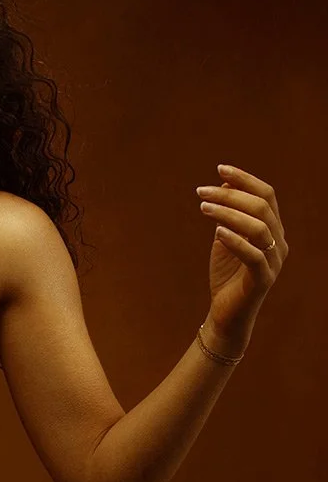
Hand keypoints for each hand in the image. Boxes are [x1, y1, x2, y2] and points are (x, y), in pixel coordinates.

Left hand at [196, 164, 287, 349]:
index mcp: (272, 229)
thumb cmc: (226, 275)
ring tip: (203, 207)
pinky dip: (236, 240)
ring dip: (229, 213)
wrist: (226, 313)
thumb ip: (226, 215)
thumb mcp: (224, 238)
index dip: (245, 179)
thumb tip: (222, 183)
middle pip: (262, 207)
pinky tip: (216, 231)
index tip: (220, 168)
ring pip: (259, 228)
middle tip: (202, 191)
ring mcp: (274, 262)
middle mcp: (279, 243)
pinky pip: (254, 256)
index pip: (266, 195)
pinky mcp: (263, 280)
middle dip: (231, 194)